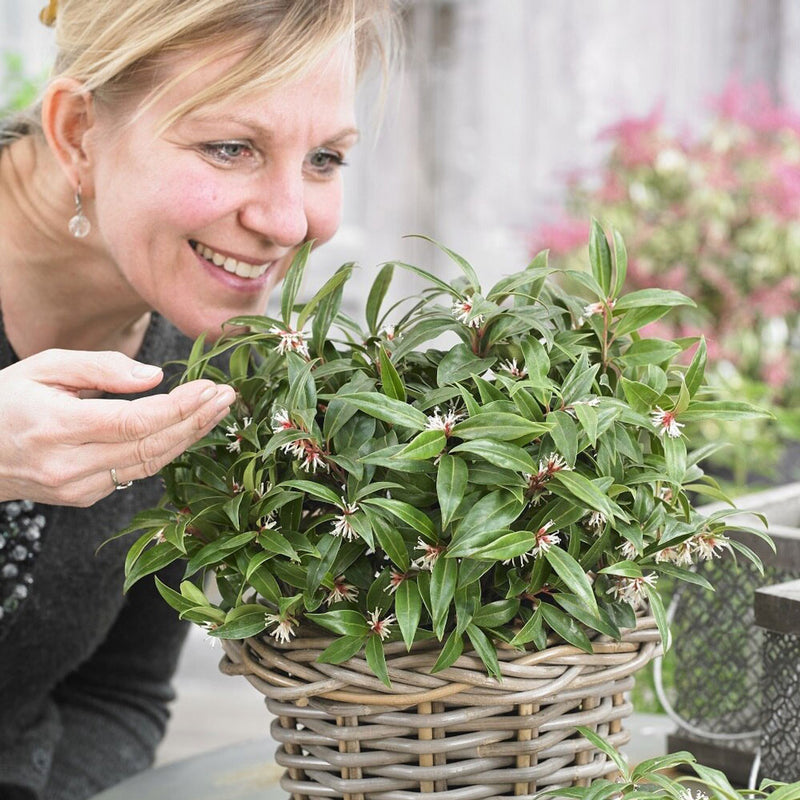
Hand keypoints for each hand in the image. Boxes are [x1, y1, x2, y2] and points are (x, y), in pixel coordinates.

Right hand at [0, 349, 235, 505]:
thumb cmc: (6, 400)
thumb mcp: (45, 366)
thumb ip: (102, 368)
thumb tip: (156, 377)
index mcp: (58, 427)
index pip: (138, 421)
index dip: (182, 406)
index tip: (211, 387)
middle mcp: (69, 464)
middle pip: (152, 445)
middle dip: (197, 420)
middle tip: (228, 397)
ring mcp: (77, 487)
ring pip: (151, 464)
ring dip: (190, 437)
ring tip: (218, 412)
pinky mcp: (84, 497)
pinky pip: (136, 473)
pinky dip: (166, 451)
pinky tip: (187, 430)